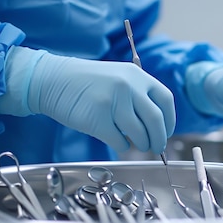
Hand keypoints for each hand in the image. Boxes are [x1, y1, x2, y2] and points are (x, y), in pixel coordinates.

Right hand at [0, 47, 174, 153]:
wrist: (52, 80)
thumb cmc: (87, 84)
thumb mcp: (119, 78)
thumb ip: (139, 95)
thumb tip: (158, 126)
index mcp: (137, 75)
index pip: (166, 101)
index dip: (170, 121)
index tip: (167, 132)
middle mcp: (128, 87)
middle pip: (156, 121)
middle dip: (159, 139)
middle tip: (156, 147)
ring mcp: (113, 102)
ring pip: (140, 134)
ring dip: (141, 144)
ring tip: (135, 144)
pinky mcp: (98, 119)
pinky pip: (119, 141)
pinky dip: (121, 146)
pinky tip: (117, 141)